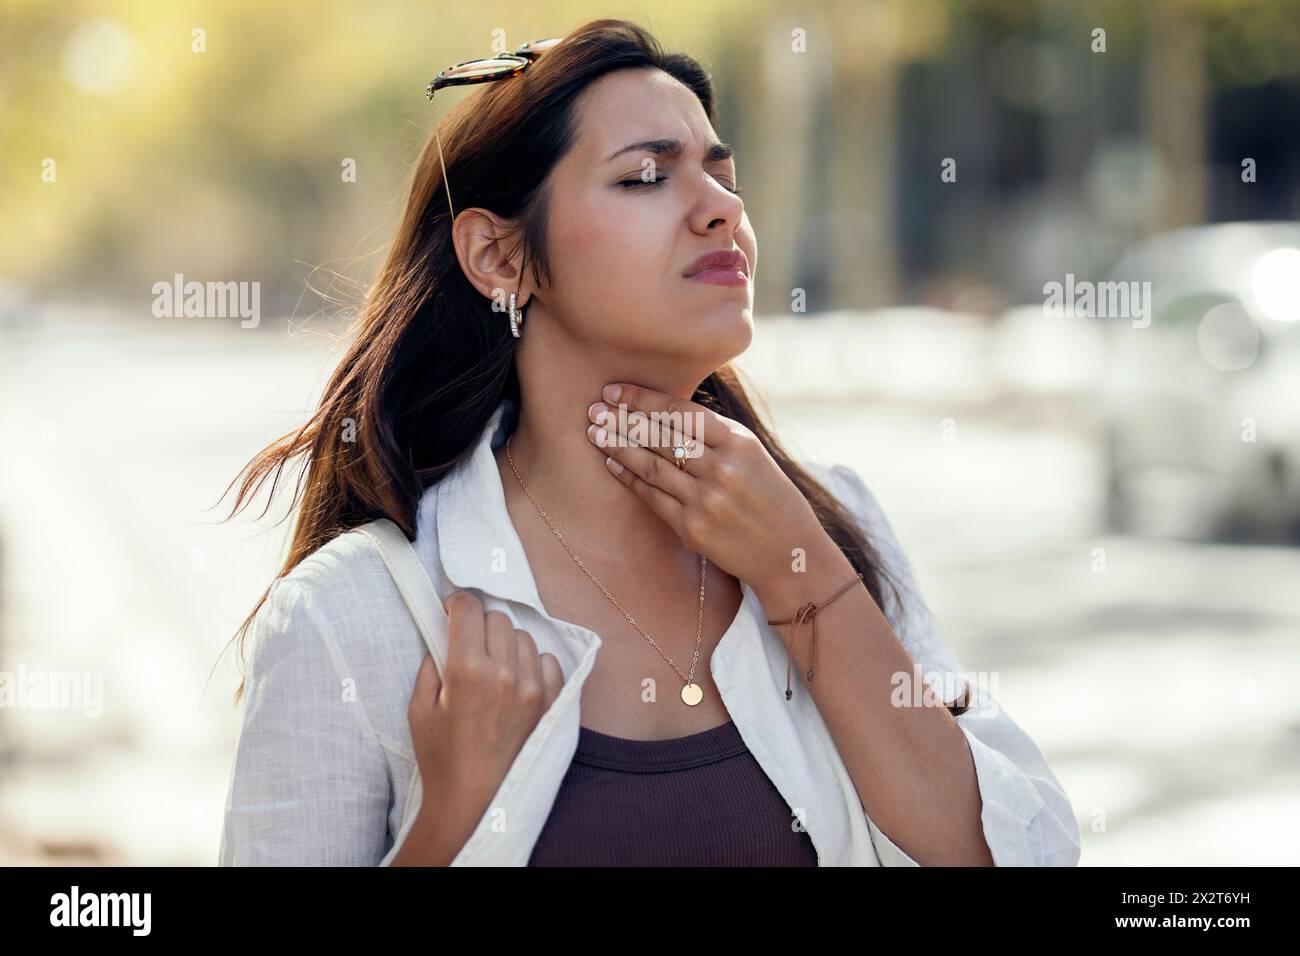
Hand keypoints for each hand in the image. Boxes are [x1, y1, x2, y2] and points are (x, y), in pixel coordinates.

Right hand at [398, 591, 564, 864]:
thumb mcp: (419, 707)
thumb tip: (444, 636)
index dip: (456, 604)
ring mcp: (533, 687)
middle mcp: (504, 672)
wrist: (475, 802)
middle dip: (480, 626)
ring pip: (523, 637)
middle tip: (469, 647)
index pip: (468, 608)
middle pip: (497, 618)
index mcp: (466, 670)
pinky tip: (517, 681)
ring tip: (493, 668)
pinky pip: (548, 660)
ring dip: (507, 644)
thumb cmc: (441, 757)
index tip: (451, 612)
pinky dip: (533, 664)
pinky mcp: (552, 702)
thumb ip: (432, 663)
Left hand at [586, 382, 829, 589]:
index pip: (681, 412)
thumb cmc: (770, 498)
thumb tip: (666, 410)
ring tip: (594, 433)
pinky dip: (629, 479)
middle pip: (661, 436)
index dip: (642, 400)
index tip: (614, 391)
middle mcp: (723, 468)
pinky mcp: (694, 528)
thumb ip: (716, 435)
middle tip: (593, 409)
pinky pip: (653, 498)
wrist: (790, 553)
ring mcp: (707, 499)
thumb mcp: (753, 456)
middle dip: (622, 420)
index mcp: (740, 442)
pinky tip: (611, 465)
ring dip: (618, 447)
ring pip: (651, 465)